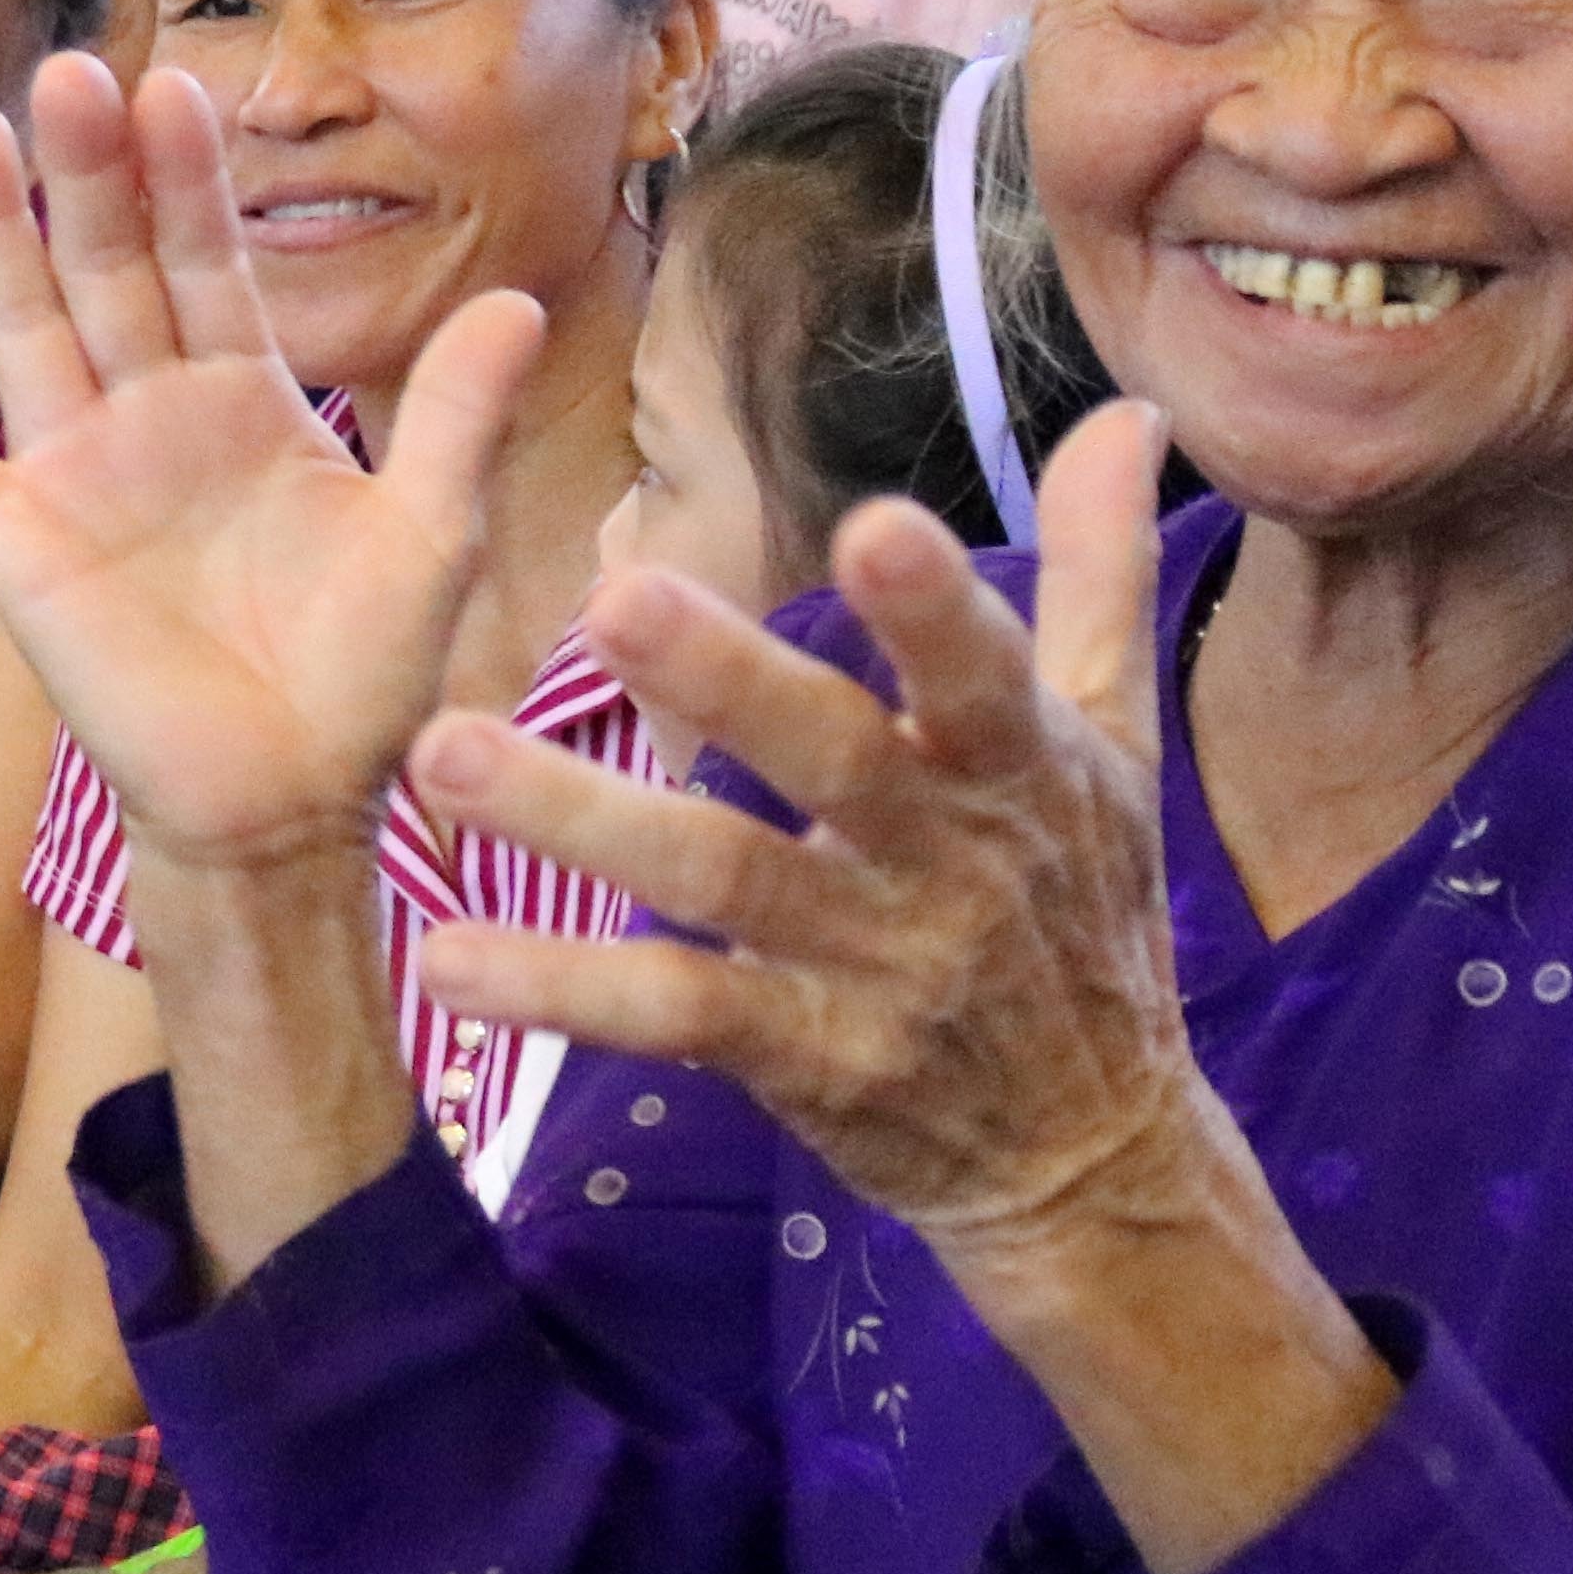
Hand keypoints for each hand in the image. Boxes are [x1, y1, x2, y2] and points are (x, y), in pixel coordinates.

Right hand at [0, 52, 539, 880]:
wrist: (286, 805)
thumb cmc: (364, 677)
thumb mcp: (431, 537)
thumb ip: (456, 417)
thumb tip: (521, 301)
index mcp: (247, 398)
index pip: (211, 260)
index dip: (191, 180)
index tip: (175, 86)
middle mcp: (151, 413)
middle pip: (110, 267)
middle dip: (89, 174)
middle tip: (67, 70)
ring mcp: (74, 471)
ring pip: (23, 327)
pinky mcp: (17, 544)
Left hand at [404, 402, 1205, 1281]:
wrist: (1098, 1161)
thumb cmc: (1087, 913)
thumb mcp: (1118, 744)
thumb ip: (1098, 571)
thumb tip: (1130, 412)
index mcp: (1023, 764)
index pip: (987, 675)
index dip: (937, 609)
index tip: (875, 525)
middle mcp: (948, 859)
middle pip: (832, 760)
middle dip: (728, 681)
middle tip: (610, 599)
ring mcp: (874, 968)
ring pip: (720, 881)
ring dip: (579, 820)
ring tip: (442, 754)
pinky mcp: (805, 1060)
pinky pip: (670, 1016)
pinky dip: (561, 991)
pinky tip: (445, 959)